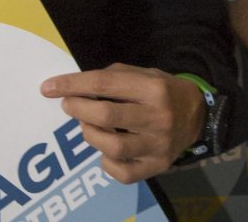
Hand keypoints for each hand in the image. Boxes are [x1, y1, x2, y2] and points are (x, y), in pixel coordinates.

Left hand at [40, 64, 204, 182]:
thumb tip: (76, 86)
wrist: (198, 116)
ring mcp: (158, 145)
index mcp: (153, 88)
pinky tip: (105, 150)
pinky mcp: (157, 166)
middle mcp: (158, 117)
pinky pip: (123, 173)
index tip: (49, 87)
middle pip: (107, 116)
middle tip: (68, 105)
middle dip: (78, 109)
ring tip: (86, 126)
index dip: (73, 84)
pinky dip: (106, 163)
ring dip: (90, 135)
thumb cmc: (164, 91)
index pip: (105, 84)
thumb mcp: (145, 74)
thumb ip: (114, 77)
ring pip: (113, 146)